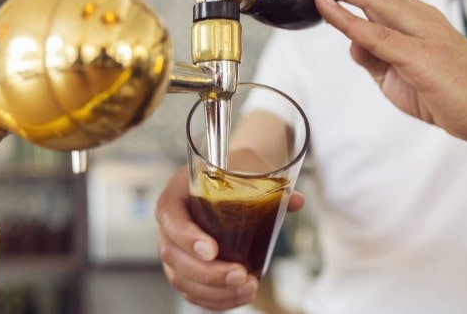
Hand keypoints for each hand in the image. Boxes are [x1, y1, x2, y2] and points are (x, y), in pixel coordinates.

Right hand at [155, 166, 303, 309]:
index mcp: (176, 193)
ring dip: (214, 290)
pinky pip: (191, 291)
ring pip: (181, 278)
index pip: (169, 215)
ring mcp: (175, 249)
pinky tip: (241, 296)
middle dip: (207, 273)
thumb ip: (269, 182)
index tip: (212, 250)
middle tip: (240, 275)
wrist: (229, 179)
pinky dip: (215, 300)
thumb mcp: (248, 166)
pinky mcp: (185, 269)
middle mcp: (170, 224)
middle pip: (172, 254)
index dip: (186, 236)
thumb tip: (296, 201)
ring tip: (248, 288)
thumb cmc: (233, 171)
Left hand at [288, 0, 466, 142]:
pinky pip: (377, 33)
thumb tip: (350, 42)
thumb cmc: (448, 92)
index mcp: (415, 19)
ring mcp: (421, 34)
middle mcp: (419, 18)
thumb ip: (373, 56)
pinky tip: (326, 6)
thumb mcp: (397, 74)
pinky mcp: (420, 57)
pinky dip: (348, 18)